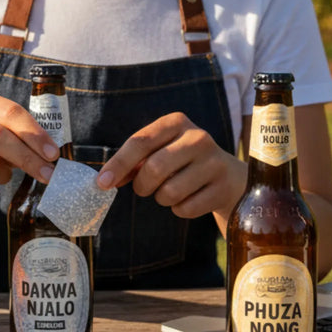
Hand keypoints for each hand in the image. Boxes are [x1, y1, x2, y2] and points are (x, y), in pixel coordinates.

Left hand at [96, 112, 244, 220]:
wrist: (229, 178)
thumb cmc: (184, 162)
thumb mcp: (162, 150)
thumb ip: (135, 160)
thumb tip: (106, 180)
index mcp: (176, 122)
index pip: (140, 142)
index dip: (118, 164)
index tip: (102, 183)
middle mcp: (198, 137)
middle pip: (153, 169)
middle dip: (142, 185)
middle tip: (145, 188)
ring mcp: (214, 162)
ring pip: (169, 192)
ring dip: (162, 198)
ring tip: (173, 189)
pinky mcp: (222, 187)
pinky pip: (185, 209)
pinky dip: (180, 209)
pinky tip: (191, 198)